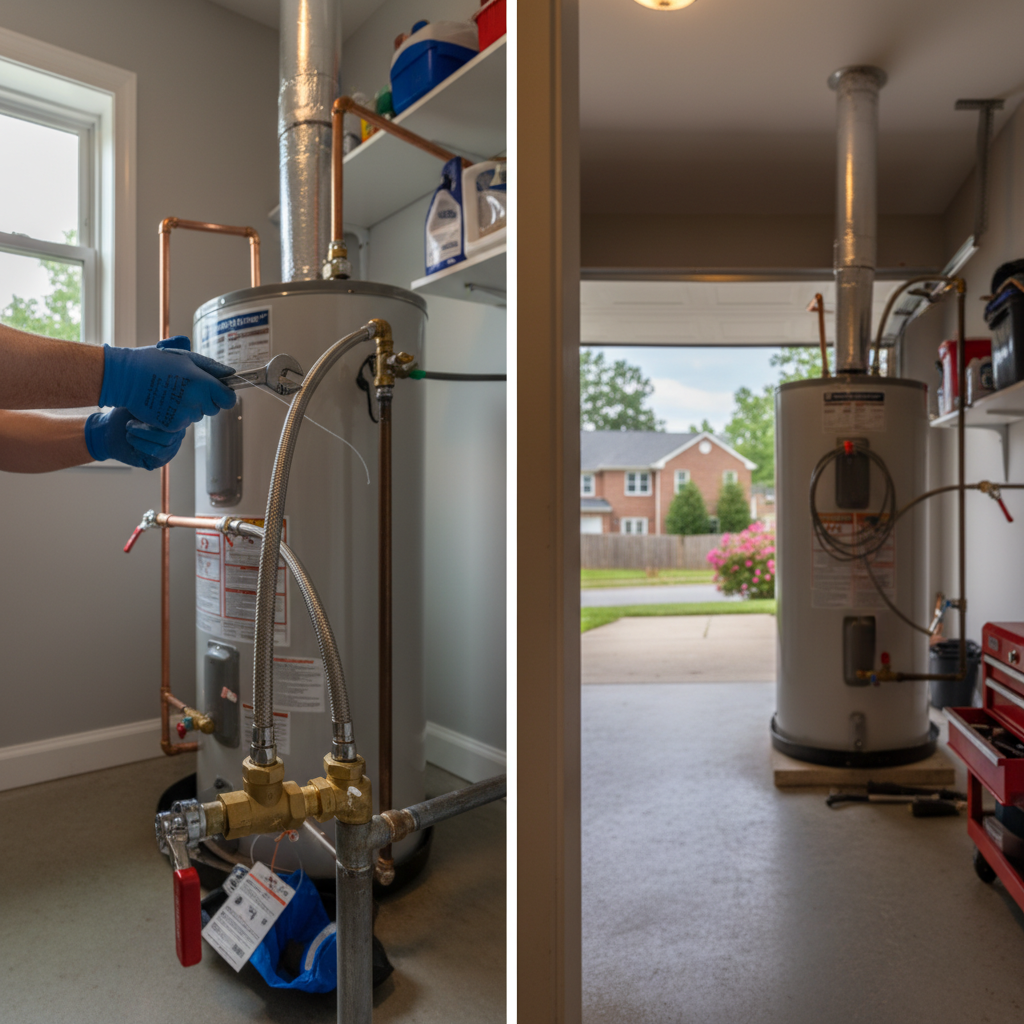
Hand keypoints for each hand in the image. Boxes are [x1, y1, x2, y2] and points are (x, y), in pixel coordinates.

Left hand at [84, 407, 186, 469]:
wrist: (107, 432)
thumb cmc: (123, 416)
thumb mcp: (136, 403)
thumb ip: (150, 401)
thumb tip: (157, 392)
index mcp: (173, 418)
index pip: (178, 420)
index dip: (163, 417)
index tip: (143, 413)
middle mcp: (176, 434)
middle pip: (170, 435)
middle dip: (147, 431)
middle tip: (129, 425)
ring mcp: (170, 448)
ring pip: (164, 447)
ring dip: (142, 440)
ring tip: (128, 434)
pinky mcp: (160, 460)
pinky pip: (157, 457)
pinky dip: (142, 449)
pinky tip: (132, 443)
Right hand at [100, 335, 235, 431]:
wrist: (125, 377)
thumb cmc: (155, 362)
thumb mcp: (186, 357)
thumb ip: (211, 367)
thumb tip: (231, 375)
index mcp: (202, 383)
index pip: (228, 399)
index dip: (225, 395)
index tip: (218, 391)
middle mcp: (195, 401)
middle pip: (213, 409)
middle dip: (206, 400)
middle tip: (187, 387)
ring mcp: (183, 416)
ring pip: (197, 416)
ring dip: (190, 407)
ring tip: (172, 393)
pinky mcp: (171, 426)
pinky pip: (183, 423)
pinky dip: (176, 416)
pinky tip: (164, 403)